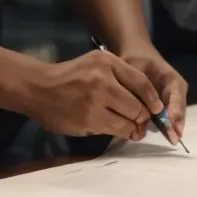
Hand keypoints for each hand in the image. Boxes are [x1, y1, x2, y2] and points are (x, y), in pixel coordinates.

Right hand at [20, 48, 164, 140]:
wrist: (39, 88)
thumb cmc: (71, 75)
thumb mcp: (96, 63)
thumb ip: (120, 76)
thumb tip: (146, 101)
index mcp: (107, 63)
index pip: (141, 82)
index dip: (153, 99)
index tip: (157, 109)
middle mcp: (102, 80)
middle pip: (137, 105)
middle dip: (144, 116)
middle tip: (144, 121)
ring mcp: (94, 102)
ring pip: (127, 121)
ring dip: (134, 128)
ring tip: (135, 130)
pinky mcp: (88, 121)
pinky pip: (113, 130)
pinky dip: (121, 133)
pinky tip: (123, 132)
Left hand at [117, 44, 187, 143]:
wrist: (137, 52)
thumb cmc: (135, 60)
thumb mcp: (133, 70)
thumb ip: (135, 89)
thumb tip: (137, 110)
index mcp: (171, 78)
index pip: (175, 98)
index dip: (173, 113)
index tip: (171, 127)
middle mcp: (177, 88)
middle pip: (179, 108)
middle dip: (175, 124)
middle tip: (173, 140)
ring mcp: (174, 96)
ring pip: (176, 114)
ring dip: (172, 127)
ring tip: (171, 140)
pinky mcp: (167, 102)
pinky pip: (169, 114)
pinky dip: (167, 125)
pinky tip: (165, 136)